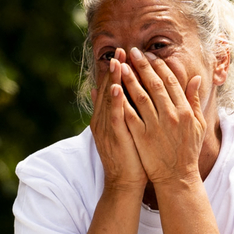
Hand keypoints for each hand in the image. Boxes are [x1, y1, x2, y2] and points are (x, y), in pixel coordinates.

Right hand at [90, 49, 147, 192]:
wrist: (124, 183)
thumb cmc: (129, 157)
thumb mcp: (124, 131)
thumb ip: (122, 112)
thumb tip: (121, 94)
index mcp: (106, 118)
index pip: (111, 89)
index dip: (116, 71)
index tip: (122, 54)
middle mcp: (103, 120)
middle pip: (107, 89)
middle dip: (114, 69)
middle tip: (119, 50)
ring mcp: (107, 128)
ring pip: (109, 99)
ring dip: (112, 79)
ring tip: (116, 61)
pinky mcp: (114, 137)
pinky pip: (114, 116)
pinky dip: (114, 101)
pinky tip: (117, 87)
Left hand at [117, 46, 204, 184]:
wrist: (177, 177)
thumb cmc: (187, 151)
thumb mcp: (197, 125)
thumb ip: (194, 100)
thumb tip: (195, 78)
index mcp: (184, 111)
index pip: (171, 82)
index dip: (159, 67)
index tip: (150, 55)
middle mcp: (171, 116)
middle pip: (155, 85)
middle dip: (142, 67)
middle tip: (132, 52)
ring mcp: (155, 126)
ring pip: (140, 97)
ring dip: (130, 79)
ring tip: (120, 65)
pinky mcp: (142, 137)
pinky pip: (130, 116)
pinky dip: (122, 102)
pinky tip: (113, 90)